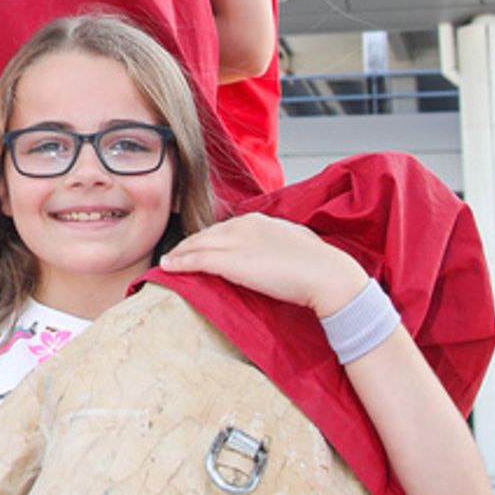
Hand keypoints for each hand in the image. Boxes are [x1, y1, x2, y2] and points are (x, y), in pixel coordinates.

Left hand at [163, 213, 367, 318]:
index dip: (209, 238)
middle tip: (176, 254)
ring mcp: (236, 243)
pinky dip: (180, 263)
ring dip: (179, 253)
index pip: (225, 227)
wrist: (327, 274)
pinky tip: (168, 268)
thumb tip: (274, 253)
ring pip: (197, 244)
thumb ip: (278, 243)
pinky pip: (198, 260)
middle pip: (207, 233)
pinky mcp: (232, 262)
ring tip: (168, 261)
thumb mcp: (294, 243)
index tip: (200, 246)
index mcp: (260, 220)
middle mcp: (244, 226)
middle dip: (189, 244)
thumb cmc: (318, 265)